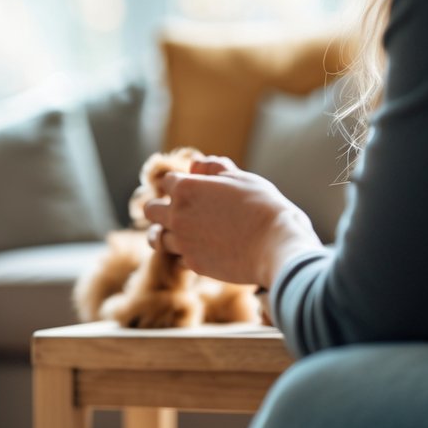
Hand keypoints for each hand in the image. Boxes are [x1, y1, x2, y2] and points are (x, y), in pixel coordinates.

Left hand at [141, 156, 321, 287]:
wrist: (277, 246)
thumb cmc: (263, 207)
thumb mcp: (241, 178)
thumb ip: (214, 169)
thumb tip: (195, 163)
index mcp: (186, 189)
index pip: (166, 181)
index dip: (179, 183)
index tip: (190, 188)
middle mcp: (177, 215)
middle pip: (150, 210)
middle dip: (161, 208)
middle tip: (178, 211)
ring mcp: (182, 241)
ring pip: (157, 238)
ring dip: (167, 234)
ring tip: (183, 233)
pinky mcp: (193, 264)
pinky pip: (178, 257)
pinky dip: (186, 253)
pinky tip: (203, 250)